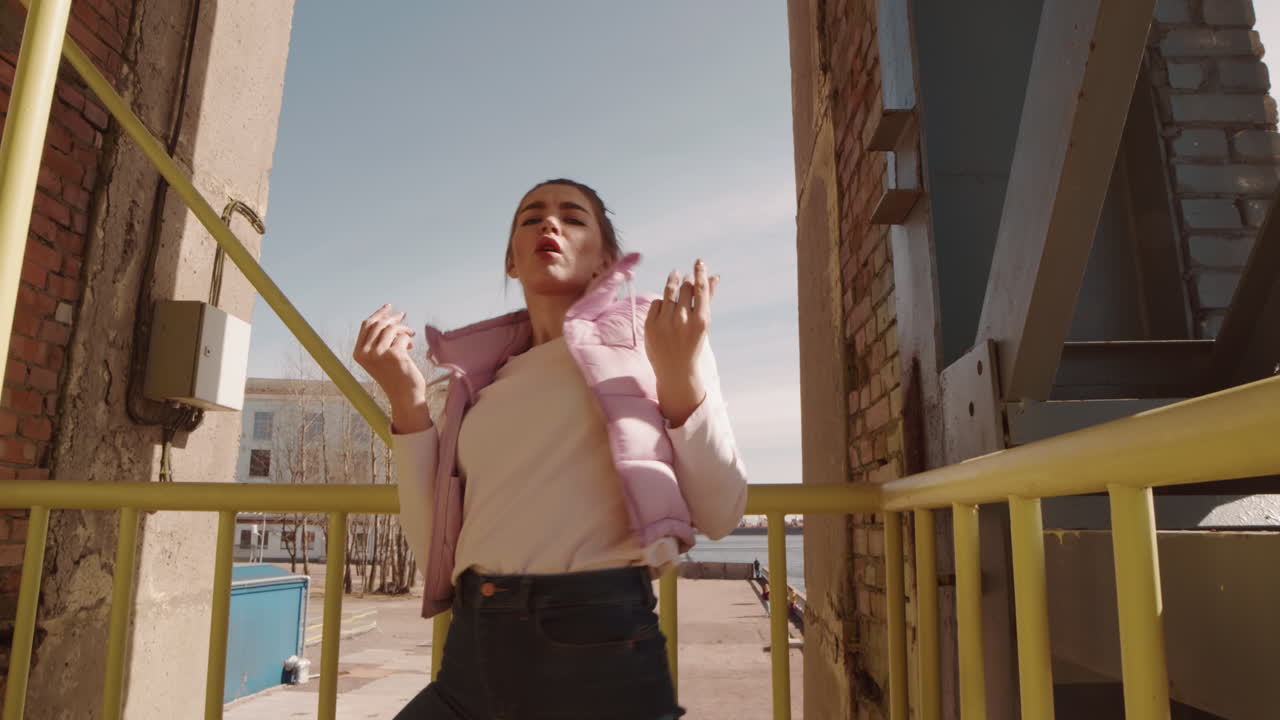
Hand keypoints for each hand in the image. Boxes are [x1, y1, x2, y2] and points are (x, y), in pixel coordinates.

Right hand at [353, 305, 430, 432]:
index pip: (366, 325)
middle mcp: (365, 353)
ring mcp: (378, 354)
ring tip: (410, 335)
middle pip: (379, 323)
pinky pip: (402, 336)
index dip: (378, 314)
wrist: (404, 396)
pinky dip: (407, 338)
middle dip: (393, 318)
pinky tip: (410, 346)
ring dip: (403, 329)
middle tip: (403, 317)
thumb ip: (378, 341)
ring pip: (391, 328)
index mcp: (358, 353)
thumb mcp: (380, 358)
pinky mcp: (394, 355)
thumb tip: (388, 318)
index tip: (389, 307)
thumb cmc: (394, 376)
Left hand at [645, 260, 719, 426]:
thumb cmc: (693, 343)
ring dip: (673, 282)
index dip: (700, 273)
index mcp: (700, 321)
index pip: (700, 289)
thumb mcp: (703, 323)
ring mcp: (665, 323)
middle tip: (686, 276)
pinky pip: (656, 303)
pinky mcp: (651, 325)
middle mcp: (682, 321)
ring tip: (675, 276)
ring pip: (669, 292)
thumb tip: (715, 276)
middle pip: (685, 288)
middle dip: (686, 280)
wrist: (675, 370)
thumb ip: (707, 299)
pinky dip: (662, 303)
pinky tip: (665, 308)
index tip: (699, 262)